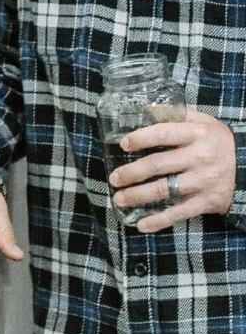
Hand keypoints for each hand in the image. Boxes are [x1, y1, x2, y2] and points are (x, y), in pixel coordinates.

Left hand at [111, 110, 235, 232]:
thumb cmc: (220, 142)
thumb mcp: (204, 122)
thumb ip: (176, 114)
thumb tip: (144, 109)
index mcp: (197, 134)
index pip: (163, 134)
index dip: (141, 138)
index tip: (123, 144)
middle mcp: (200, 157)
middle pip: (158, 164)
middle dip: (131, 172)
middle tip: (114, 178)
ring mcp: (203, 181)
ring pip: (164, 190)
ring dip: (138, 196)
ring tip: (118, 199)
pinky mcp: (207, 202)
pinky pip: (179, 213)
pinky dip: (159, 220)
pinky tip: (141, 224)